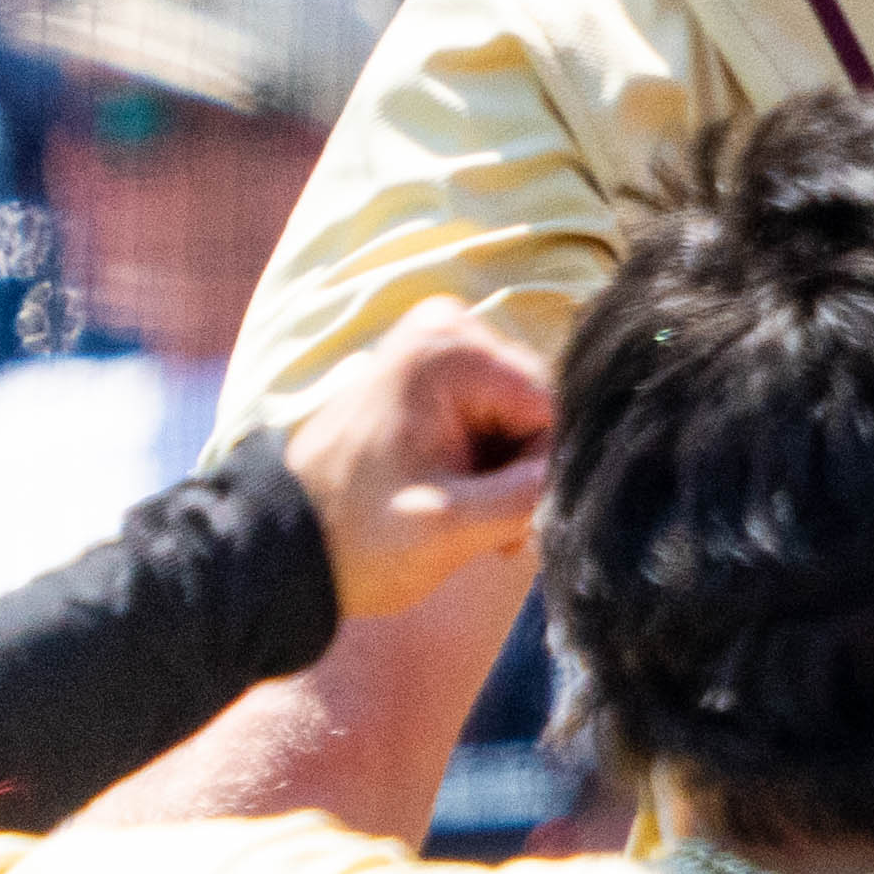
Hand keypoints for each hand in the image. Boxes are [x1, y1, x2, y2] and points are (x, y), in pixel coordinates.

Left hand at [283, 302, 554, 622]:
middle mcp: (447, 328)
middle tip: (488, 529)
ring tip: (469, 519)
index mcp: (448, 350)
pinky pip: (499, 416)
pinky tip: (462, 499)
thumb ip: (531, 497)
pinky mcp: (435, 370)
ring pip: (527, 419)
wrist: (284, 545)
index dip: (542, 474)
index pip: (553, 410)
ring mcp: (439, 346)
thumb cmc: (356, 536)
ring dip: (510, 476)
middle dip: (526, 474)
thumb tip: (589, 473)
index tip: (507, 524)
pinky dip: (490, 465)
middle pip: (542, 410)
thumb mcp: (453, 526)